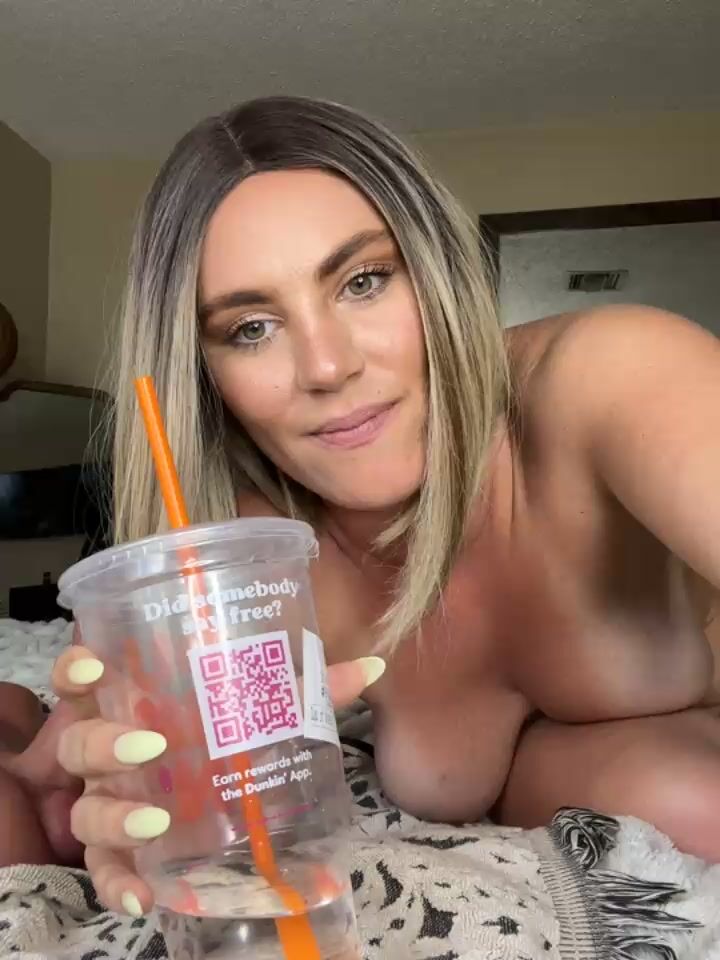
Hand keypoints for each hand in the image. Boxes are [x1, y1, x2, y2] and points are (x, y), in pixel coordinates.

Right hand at [55, 645, 384, 916]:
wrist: (209, 793)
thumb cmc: (221, 737)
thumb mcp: (258, 711)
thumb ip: (307, 689)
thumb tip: (372, 666)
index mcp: (127, 702)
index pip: (81, 681)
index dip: (75, 672)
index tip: (94, 669)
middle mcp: (105, 752)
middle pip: (79, 744)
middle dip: (106, 744)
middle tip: (152, 745)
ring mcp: (105, 803)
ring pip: (86, 810)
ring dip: (115, 817)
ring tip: (157, 822)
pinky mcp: (116, 851)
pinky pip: (104, 872)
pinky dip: (119, 885)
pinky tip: (142, 897)